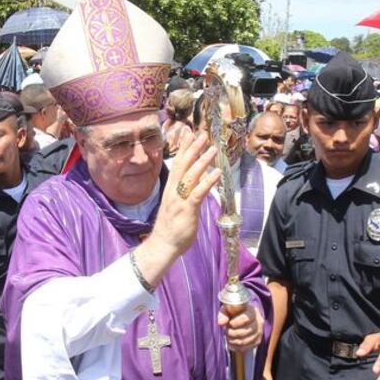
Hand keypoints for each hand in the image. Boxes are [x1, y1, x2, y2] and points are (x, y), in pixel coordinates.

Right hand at [148, 132, 219, 258]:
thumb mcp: (177, 206)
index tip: (189, 134)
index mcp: (171, 189)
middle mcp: (173, 191)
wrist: (163, 245)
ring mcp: (179, 199)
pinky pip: (199, 192)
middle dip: (193, 148)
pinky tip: (217, 173)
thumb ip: (185, 195)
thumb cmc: (170, 228)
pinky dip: (208, 181)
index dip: (184, 148)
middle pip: (183, 165)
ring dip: (203, 160)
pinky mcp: (187, 209)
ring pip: (191, 175)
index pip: (178, 164)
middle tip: (202, 134)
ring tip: (213, 149)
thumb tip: (197, 185)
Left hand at [219, 304, 262, 352]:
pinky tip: (231, 342)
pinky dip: (235, 346)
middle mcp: (258, 322)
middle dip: (233, 333)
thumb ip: (223, 315)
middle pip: (246, 331)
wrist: (241, 318)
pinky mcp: (257, 341)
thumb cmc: (233, 313)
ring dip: (233, 340)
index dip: (237, 322)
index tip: (230, 323)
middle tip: (226, 331)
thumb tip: (221, 323)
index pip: (247, 318)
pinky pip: (245, 347)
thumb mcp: (227, 310)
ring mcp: (259, 332)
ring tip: (227, 336)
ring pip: (245, 341)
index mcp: (252, 311)